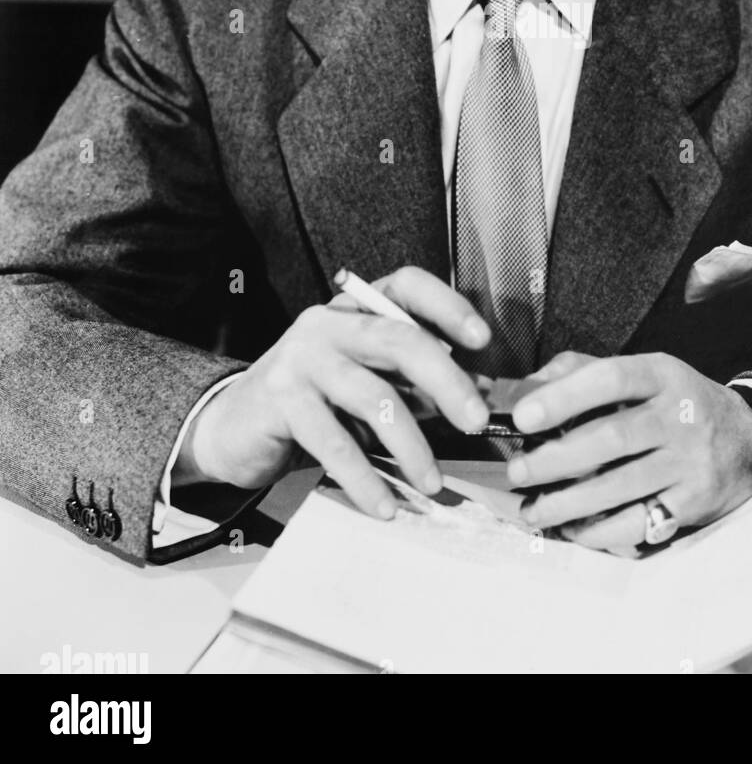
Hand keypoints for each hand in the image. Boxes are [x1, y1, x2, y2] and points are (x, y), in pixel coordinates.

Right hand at [176, 267, 491, 518]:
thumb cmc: (313, 403)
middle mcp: (329, 323)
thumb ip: (415, 382)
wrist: (232, 427)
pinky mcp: (281, 399)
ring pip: (371, 395)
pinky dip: (364, 478)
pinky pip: (334, 441)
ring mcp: (302, 357)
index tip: (482, 341)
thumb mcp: (367, 382)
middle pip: (399, 340)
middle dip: (446, 382)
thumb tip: (479, 393)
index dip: (448, 306)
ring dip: (410, 445)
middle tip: (474, 422)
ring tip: (431, 482)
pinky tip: (383, 504)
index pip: (407, 285)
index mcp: (357, 310)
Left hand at [507, 351, 751, 555]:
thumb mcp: (641, 372)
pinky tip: (572, 529)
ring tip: (532, 509)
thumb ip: (582, 371)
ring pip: (621, 486)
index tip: (522, 417)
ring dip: (568, 502)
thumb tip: (526, 388)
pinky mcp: (694, 502)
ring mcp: (690, 461)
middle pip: (611, 437)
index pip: (611, 378)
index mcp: (662, 374)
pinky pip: (639, 522)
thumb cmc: (673, 402)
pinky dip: (599, 531)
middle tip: (517, 472)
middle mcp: (680, 415)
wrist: (746, 440)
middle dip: (555, 459)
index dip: (564, 397)